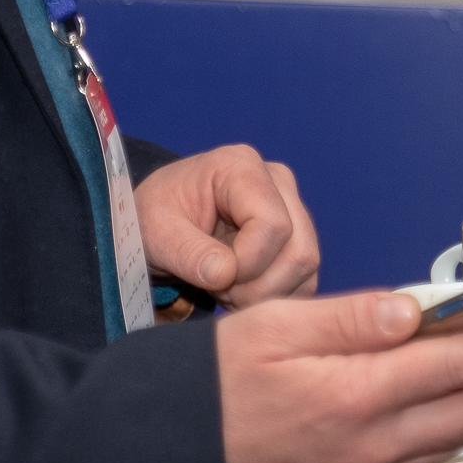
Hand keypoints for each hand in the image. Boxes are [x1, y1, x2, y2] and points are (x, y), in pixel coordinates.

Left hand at [133, 145, 319, 306]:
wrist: (162, 222)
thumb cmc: (156, 217)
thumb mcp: (156, 232)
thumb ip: (188, 252)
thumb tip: (225, 273)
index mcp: (241, 166)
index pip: (272, 224)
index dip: (248, 262)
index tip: (213, 277)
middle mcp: (277, 181)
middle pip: (299, 249)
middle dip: (257, 285)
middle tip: (217, 289)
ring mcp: (292, 207)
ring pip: (306, 267)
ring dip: (264, 293)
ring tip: (225, 289)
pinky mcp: (297, 235)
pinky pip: (306, 279)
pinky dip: (273, 296)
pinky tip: (240, 291)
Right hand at [219, 290, 462, 462]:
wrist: (173, 448)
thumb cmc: (214, 380)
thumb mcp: (275, 324)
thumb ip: (351, 318)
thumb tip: (413, 309)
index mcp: (355, 393)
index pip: (455, 362)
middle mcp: (371, 440)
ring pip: (455, 433)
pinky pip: (427, 457)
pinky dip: (461, 431)